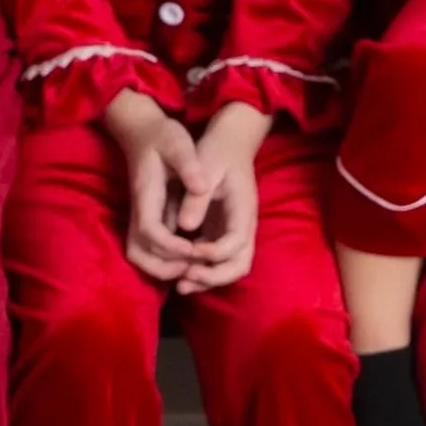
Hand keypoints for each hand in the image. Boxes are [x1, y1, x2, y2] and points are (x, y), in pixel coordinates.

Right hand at [103, 89, 213, 283]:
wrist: (142, 130)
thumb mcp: (179, 144)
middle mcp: (138, 210)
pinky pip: (147, 249)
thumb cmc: (162, 136)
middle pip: (138, 253)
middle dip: (164, 266)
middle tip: (193, 265)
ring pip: (139, 254)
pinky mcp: (146, 217)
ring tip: (192, 265)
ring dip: (162, 267)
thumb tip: (203, 188)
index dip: (171, 246)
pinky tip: (188, 255)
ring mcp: (139, 215)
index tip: (194, 248)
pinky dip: (163, 260)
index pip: (150, 231)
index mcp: (146, 194)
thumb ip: (189, 166)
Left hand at [173, 103, 268, 294]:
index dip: (213, 252)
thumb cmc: (218, 151)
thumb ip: (196, 196)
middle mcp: (244, 224)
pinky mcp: (224, 232)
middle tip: (185, 277)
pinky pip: (220, 261)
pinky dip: (204, 270)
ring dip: (209, 279)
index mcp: (243, 208)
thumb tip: (184, 226)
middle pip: (239, 264)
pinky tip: (181, 272)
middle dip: (213, 276)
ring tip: (181, 284)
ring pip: (231, 267)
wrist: (230, 141)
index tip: (190, 250)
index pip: (236, 242)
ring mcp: (236, 230)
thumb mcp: (206, 165)